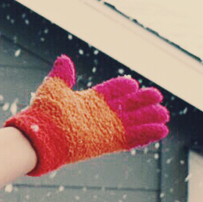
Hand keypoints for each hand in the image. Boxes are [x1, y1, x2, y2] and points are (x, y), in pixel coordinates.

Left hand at [4, 55, 168, 175]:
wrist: (38, 137)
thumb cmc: (43, 113)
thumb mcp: (54, 88)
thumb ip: (63, 75)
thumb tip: (64, 59)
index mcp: (88, 101)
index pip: (110, 93)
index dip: (122, 88)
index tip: (133, 84)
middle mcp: (99, 115)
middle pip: (126, 107)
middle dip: (141, 102)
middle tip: (157, 96)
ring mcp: (104, 129)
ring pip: (132, 122)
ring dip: (149, 118)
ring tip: (164, 114)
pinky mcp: (107, 142)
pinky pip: (131, 138)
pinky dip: (146, 134)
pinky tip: (161, 130)